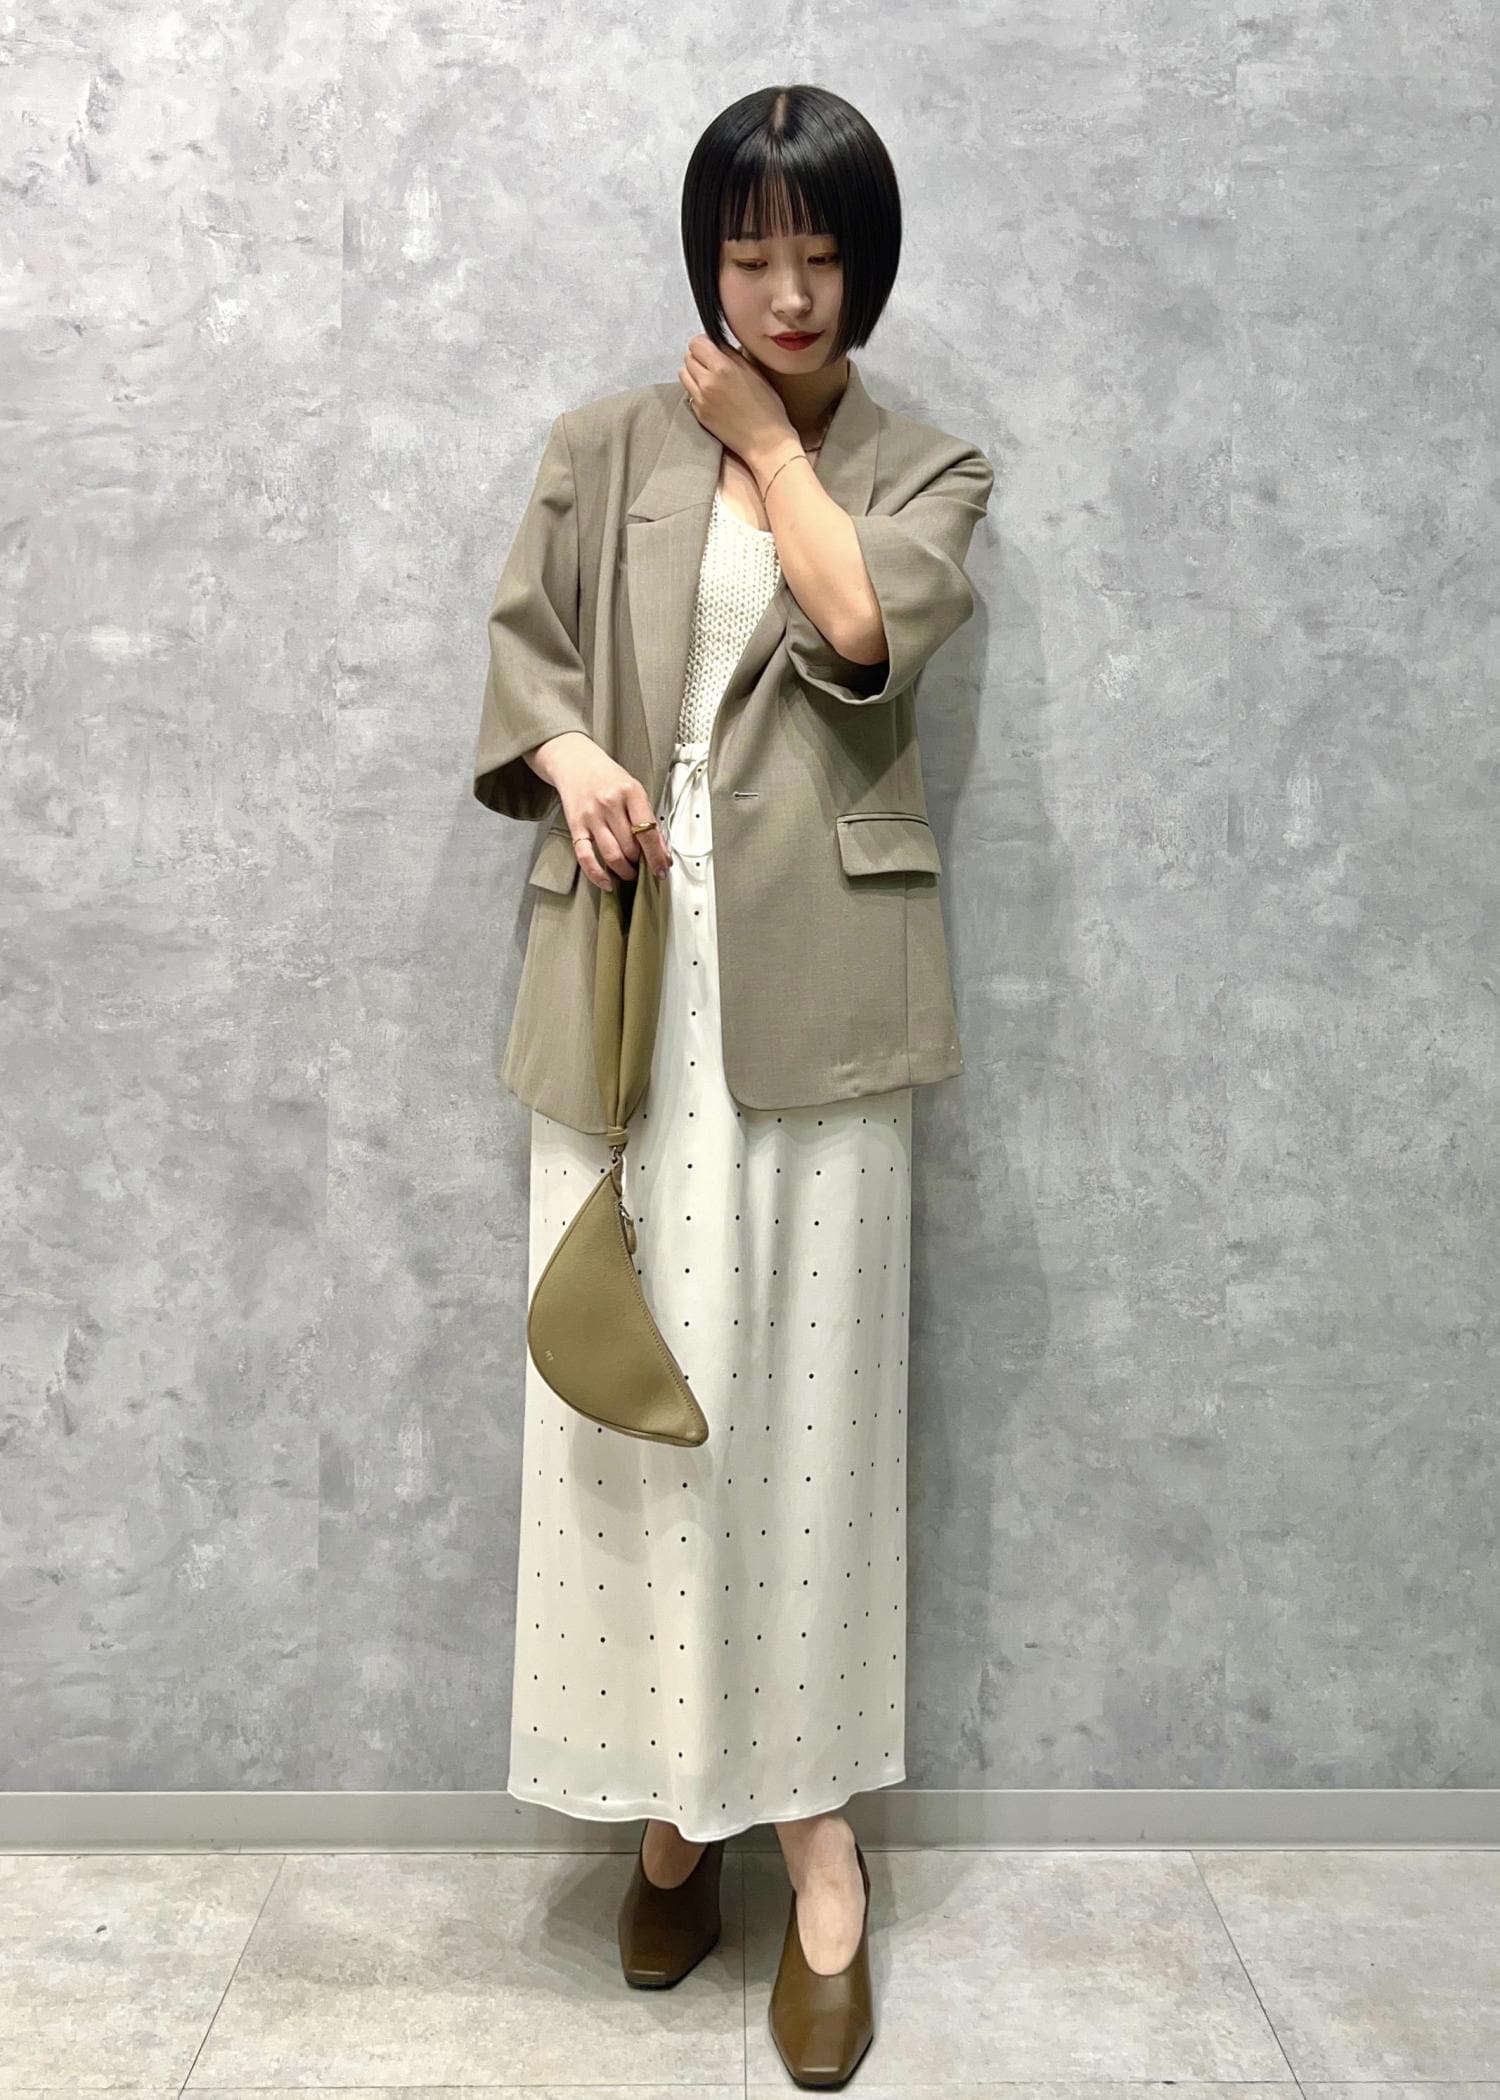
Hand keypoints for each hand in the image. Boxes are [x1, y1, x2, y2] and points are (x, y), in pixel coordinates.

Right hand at [527, 732, 670, 888]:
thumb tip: (661, 850)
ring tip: (629, 873)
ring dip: (624, 871)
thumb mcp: (634, 789)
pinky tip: (606, 882)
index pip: (648, 832)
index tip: (662, 870)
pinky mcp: (575, 826)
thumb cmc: (608, 777)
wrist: (575, 762)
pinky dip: (597, 875)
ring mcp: (591, 816)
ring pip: (612, 855)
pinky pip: (586, 857)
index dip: (657, 856)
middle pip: (630, 847)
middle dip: (640, 863)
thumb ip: (647, 817)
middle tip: (643, 867)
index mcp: (631, 792)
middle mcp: (610, 804)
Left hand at [679, 334, 796, 474]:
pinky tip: (712, 396)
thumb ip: (732, 355)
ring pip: (684, 374)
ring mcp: (700, 400)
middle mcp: (707, 382)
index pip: (696, 343)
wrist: (766, 442)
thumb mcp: (755, 372)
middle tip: (713, 364)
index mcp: (722, 368)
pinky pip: (689, 394)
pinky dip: (696, 391)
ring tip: (710, 379)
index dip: (704, 343)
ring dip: (694, 373)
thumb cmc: (767, 408)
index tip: (712, 348)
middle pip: (688, 357)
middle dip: (699, 357)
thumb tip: (718, 344)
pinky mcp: (699, 414)